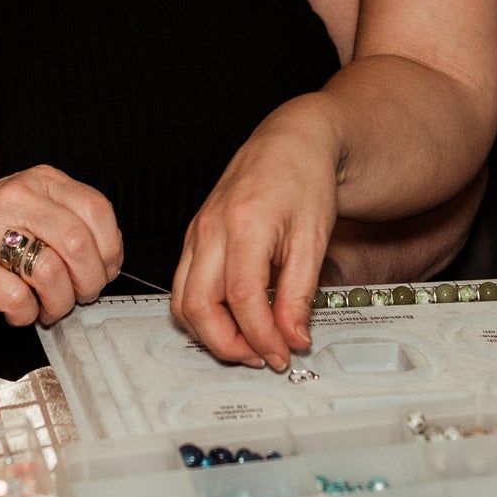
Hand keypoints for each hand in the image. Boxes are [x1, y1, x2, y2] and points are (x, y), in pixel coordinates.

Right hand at [0, 165, 122, 327]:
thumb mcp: (38, 205)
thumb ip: (72, 219)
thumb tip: (108, 259)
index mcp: (42, 181)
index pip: (97, 209)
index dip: (110, 249)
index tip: (106, 269)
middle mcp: (18, 198)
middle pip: (78, 244)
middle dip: (89, 281)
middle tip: (81, 294)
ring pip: (51, 272)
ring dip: (60, 302)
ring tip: (51, 305)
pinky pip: (17, 299)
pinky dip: (27, 313)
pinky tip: (22, 308)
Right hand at [171, 103, 339, 370]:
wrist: (291, 141)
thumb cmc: (305, 179)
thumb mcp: (314, 238)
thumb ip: (300, 293)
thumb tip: (293, 338)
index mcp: (244, 223)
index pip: (240, 299)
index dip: (260, 337)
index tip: (282, 355)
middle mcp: (211, 228)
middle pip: (198, 305)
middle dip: (227, 344)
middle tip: (262, 356)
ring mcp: (197, 231)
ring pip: (182, 299)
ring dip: (210, 333)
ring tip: (249, 342)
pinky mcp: (195, 235)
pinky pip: (184, 284)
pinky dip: (202, 311)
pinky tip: (234, 318)